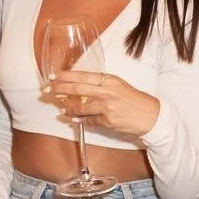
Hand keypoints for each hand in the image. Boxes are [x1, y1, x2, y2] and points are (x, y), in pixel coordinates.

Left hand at [46, 70, 160, 137]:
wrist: (150, 116)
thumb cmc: (135, 99)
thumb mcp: (119, 85)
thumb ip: (101, 85)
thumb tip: (81, 86)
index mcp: (110, 80)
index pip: (83, 76)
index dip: (66, 76)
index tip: (54, 77)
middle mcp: (107, 92)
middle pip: (77, 89)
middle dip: (60, 89)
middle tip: (49, 91)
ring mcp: (107, 107)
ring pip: (80, 107)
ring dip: (68, 108)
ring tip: (61, 108)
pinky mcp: (107, 121)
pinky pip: (89, 120)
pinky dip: (79, 119)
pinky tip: (73, 118)